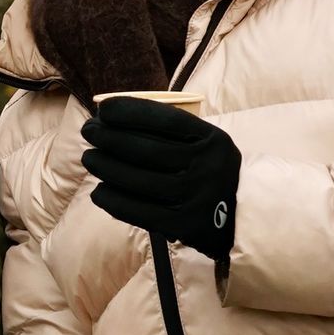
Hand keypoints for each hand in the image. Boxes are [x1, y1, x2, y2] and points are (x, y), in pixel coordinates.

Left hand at [82, 99, 240, 261]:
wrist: (244, 218)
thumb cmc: (212, 172)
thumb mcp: (206, 145)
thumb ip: (172, 133)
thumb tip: (115, 119)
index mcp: (213, 140)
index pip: (166, 120)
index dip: (130, 112)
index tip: (104, 109)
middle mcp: (206, 167)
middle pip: (146, 150)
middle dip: (109, 137)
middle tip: (89, 132)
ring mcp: (196, 198)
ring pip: (138, 180)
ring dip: (106, 167)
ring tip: (90, 158)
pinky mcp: (185, 226)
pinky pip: (140, 212)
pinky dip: (114, 201)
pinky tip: (99, 192)